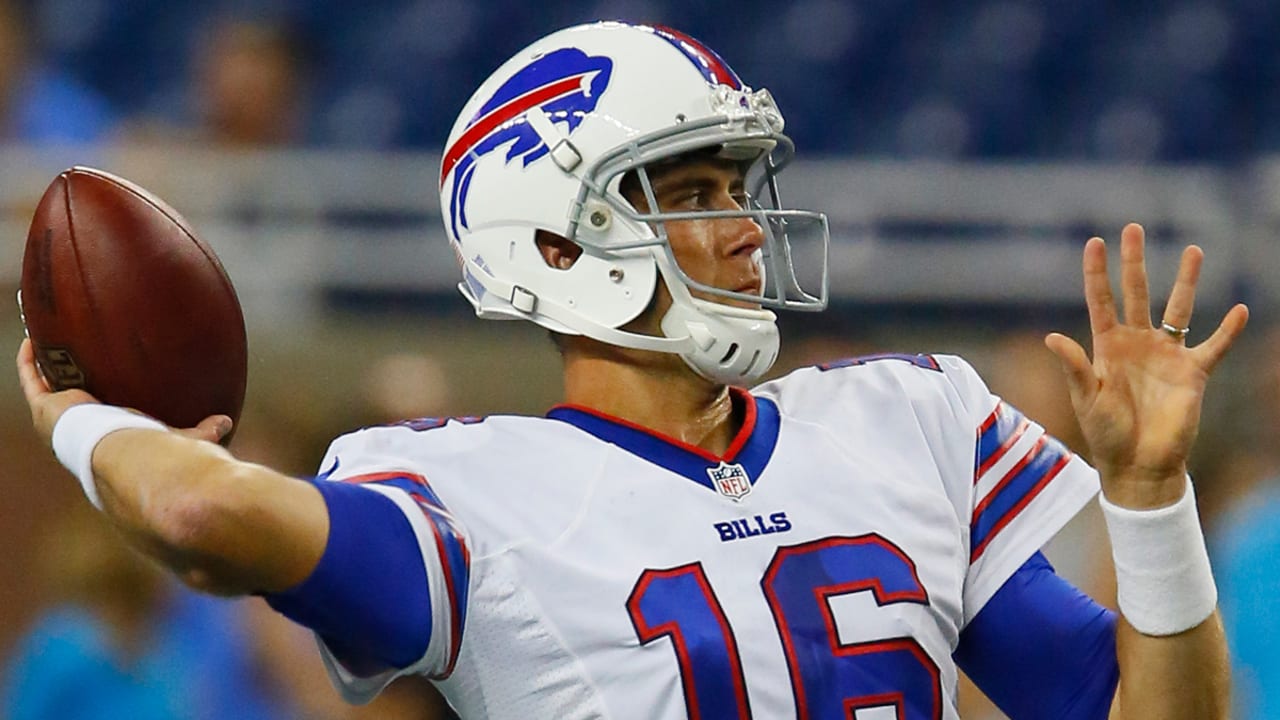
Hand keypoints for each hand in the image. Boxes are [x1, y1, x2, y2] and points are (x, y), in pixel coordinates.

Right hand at [17, 338, 231, 445]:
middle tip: (71, 360)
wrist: (123, 453)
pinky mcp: (45, 406)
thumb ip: (202, 431)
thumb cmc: (152, 451)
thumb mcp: (178, 438)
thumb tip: (228, 423)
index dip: (97, 410)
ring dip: (45, 367)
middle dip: (68, 384)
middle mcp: (78, 431)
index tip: (100, 393)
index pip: (100, 422)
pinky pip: (31, 377)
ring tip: (45, 342)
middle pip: (70, 403)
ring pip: (46, 387)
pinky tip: (33, 336)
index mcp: (106, 438)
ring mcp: (58, 419)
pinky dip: (30, 359)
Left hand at [1044, 224, 1247, 508]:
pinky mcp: (1193, 373)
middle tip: (1134, 229)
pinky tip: (1239, 310)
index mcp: (1107, 346)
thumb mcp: (1087, 398)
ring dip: (1186, 281)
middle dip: (1135, 262)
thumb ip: (1074, 367)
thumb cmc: (1106, 433)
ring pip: (1179, 309)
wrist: (1139, 464)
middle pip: (1136, 293)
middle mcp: (1137, 343)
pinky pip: (1215, 346)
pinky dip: (1228, 330)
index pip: (1101, 300)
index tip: (1095, 242)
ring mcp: (1167, 355)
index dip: (1097, 272)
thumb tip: (1052, 337)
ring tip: (1194, 250)